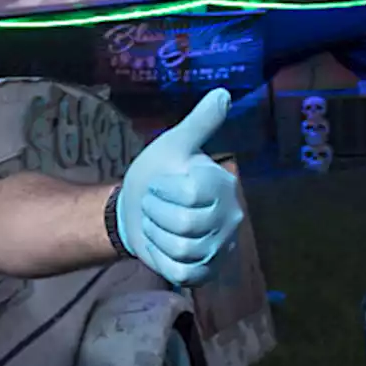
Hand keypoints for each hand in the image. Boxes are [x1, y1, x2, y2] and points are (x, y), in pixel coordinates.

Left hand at [117, 89, 243, 286]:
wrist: (135, 210)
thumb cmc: (156, 174)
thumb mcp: (171, 145)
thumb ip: (198, 123)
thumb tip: (223, 93)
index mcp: (222, 185)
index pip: (190, 194)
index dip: (163, 190)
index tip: (158, 184)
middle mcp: (230, 217)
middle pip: (183, 224)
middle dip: (155, 214)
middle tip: (154, 207)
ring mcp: (220, 247)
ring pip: (180, 250)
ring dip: (156, 236)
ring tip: (157, 225)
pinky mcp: (207, 272)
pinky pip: (181, 273)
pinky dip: (162, 260)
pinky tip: (161, 246)